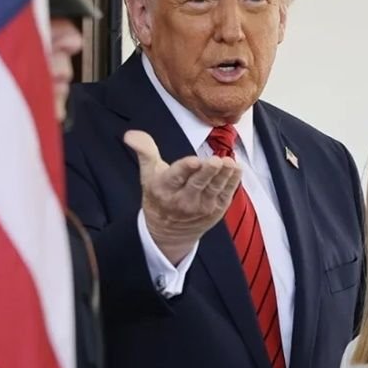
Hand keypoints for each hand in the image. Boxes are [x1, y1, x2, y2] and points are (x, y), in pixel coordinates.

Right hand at [124, 130, 240, 264]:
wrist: (169, 233)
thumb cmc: (159, 196)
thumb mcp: (148, 174)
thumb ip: (144, 151)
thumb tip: (131, 134)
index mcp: (164, 188)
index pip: (175, 177)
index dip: (185, 169)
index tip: (193, 160)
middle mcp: (183, 199)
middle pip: (197, 184)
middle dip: (207, 172)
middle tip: (216, 161)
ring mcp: (201, 207)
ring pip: (214, 189)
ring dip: (223, 176)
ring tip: (229, 163)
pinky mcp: (215, 210)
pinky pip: (226, 195)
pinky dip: (232, 182)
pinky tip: (236, 169)